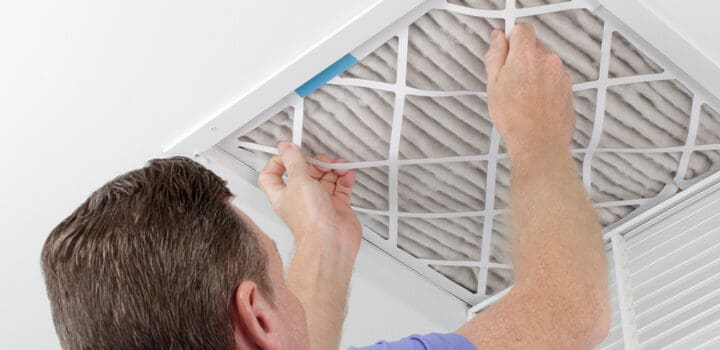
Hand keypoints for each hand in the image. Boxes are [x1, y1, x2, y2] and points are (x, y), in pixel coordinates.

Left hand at [258, 141, 361, 253]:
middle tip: (322, 160)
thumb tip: (286, 147)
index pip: (272, 175)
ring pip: (325, 179)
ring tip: (338, 166)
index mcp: (283, 194)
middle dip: (315, 162)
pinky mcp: (337, 207)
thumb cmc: (310, 222)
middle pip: (305, 173)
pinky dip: (345, 179)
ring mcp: (320, 203)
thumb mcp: (298, 182)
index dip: (278, 162)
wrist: (331, 242)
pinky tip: (347, 174)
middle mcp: (301, 199)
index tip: (289, 152)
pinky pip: (341, 188)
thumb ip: (293, 162)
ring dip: (333, 169)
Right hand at [485, 23, 574, 159]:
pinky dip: (544, 86)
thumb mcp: (493, 84)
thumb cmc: (515, 118)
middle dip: (521, 58)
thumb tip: (497, 39)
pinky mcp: (568, 87)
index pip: (521, 29)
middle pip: (533, 46)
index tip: (504, 50)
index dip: (511, 39)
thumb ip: (495, 55)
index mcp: (526, 55)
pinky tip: (534, 102)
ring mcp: (560, 74)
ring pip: (544, 63)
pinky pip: (553, 78)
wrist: (538, 143)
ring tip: (522, 96)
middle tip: (509, 80)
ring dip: (533, 73)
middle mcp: (547, 59)